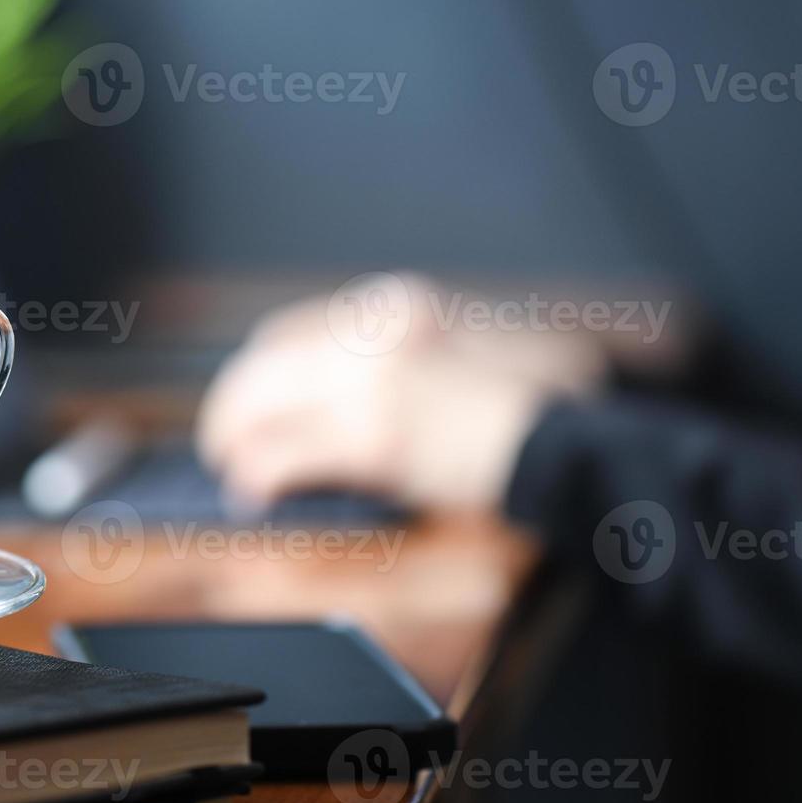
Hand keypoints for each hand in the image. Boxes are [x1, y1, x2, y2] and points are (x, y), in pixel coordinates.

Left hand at [196, 274, 605, 515]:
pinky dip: (259, 475)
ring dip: (234, 439)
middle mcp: (375, 330)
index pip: (296, 329)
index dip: (262, 370)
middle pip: (266, 361)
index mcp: (398, 307)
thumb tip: (348, 399)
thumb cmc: (540, 408)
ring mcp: (372, 379)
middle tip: (224, 440)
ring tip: (232, 470)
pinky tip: (255, 495)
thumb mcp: (469, 353)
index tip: (254, 397)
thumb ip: (407, 362)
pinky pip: (285, 453)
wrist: (577, 441)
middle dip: (234, 404)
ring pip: (260, 402)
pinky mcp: (373, 436)